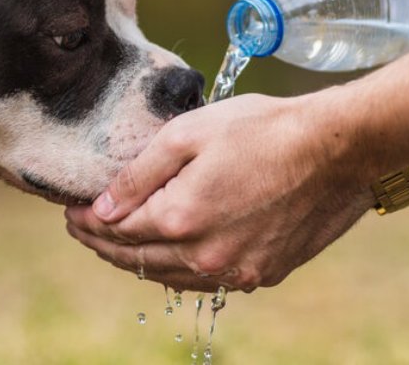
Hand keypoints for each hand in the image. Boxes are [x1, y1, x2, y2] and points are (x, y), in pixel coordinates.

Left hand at [64, 93, 379, 291]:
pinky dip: (180, 268)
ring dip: (139, 260)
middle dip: (103, 244)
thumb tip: (102, 208)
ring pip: (169, 277)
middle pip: (136, 259)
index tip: (70, 210)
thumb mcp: (189, 133)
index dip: (86, 220)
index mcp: (180, 218)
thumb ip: (139, 174)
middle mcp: (205, 256)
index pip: (115, 229)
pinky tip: (172, 252)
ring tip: (119, 241)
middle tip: (83, 227)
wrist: (338, 149)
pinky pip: (207, 279)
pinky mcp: (264, 274)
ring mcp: (237, 270)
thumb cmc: (265, 129)